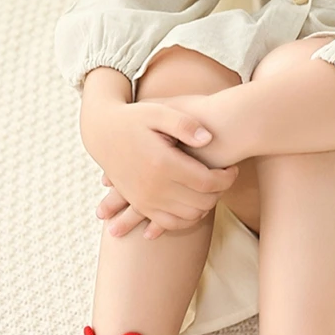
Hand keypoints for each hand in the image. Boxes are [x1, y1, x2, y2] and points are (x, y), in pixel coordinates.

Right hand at [80, 84, 239, 238]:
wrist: (102, 133)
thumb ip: (185, 123)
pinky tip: (195, 205)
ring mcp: (146, 200)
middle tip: (225, 178)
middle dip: (219, 192)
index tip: (232, 169)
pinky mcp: (141, 205)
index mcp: (163, 163)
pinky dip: (187, 219)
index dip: (226, 178)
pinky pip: (170, 223)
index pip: (208, 182)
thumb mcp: (158, 111)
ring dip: (206, 206)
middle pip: (202, 202)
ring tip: (211, 189)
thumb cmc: (134, 118)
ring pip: (189, 216)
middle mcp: (154, 187)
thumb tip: (209, 137)